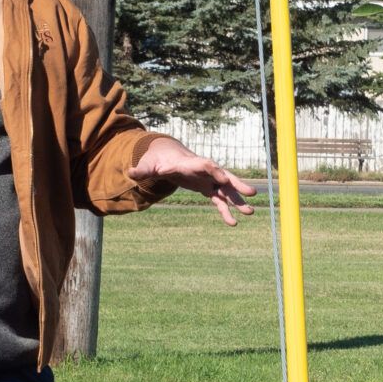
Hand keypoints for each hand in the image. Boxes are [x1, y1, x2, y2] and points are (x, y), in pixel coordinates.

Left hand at [130, 136, 254, 225]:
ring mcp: (209, 181)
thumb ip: (142, 170)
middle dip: (238, 185)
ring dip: (238, 202)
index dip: (215, 171)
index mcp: (191, 163)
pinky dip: (226, 211)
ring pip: (227, 191)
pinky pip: (220, 201)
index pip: (206, 166)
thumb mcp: (149, 165)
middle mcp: (205, 171)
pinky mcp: (208, 189)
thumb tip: (130, 172)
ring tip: (251, 213)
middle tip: (252, 193)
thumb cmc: (157, 161)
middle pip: (225, 177)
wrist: (166, 158)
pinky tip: (232, 223)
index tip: (224, 178)